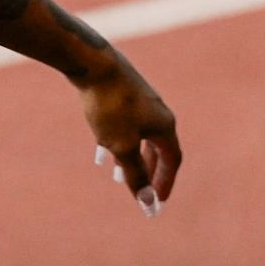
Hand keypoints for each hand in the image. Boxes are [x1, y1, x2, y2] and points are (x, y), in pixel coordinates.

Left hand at [79, 60, 181, 216]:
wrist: (93, 63)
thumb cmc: (110, 106)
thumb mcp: (122, 146)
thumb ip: (135, 174)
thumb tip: (148, 203)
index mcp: (164, 126)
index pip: (172, 160)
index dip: (165, 182)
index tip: (158, 202)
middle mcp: (158, 112)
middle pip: (157, 149)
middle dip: (149, 172)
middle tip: (141, 191)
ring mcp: (140, 100)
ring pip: (138, 136)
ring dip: (130, 157)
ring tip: (115, 175)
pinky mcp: (121, 92)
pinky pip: (122, 124)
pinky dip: (114, 140)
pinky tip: (99, 150)